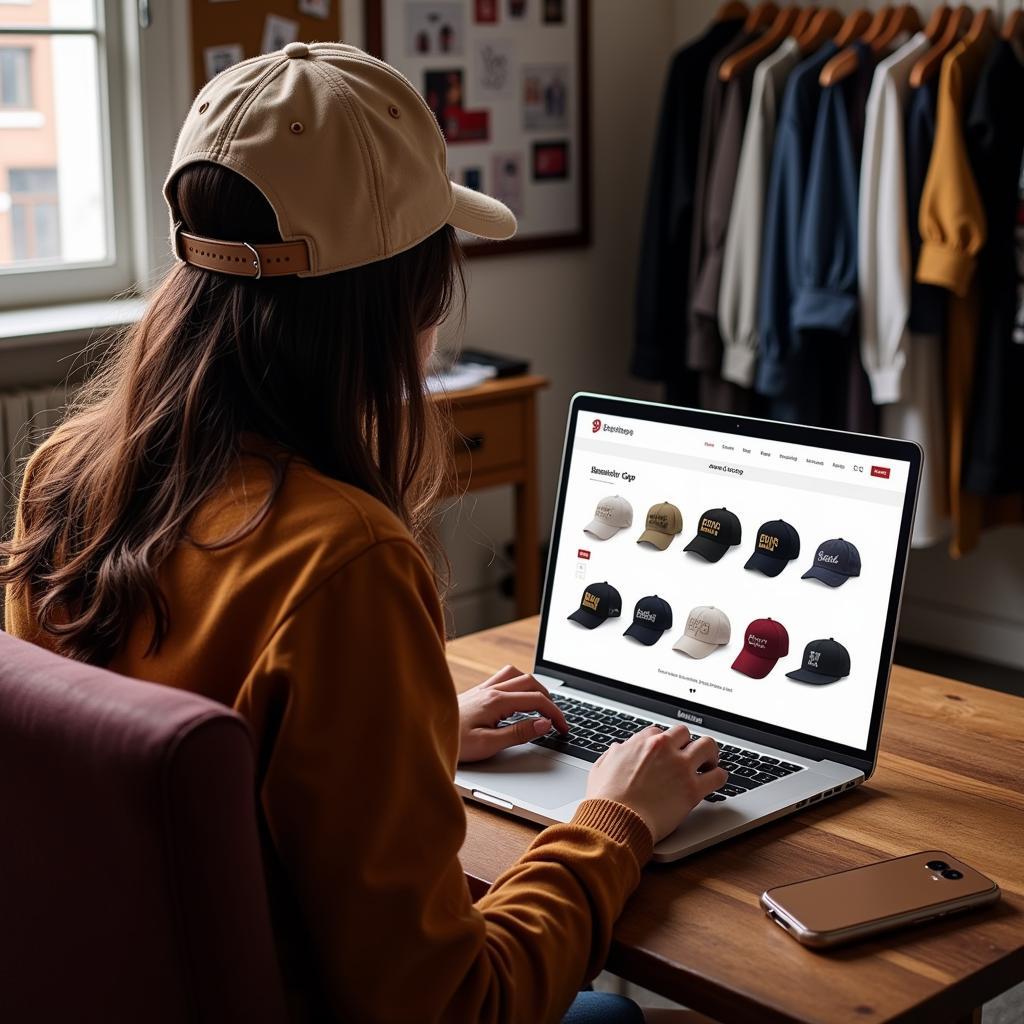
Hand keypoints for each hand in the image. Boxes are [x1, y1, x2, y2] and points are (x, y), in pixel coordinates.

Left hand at [457, 664, 568, 762]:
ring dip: (534, 687)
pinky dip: (518, 684)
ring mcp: (483, 689)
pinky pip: (503, 678)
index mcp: (496, 701)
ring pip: (517, 675)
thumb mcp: (489, 744)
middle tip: (556, 720)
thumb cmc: (453, 742)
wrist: (422, 733)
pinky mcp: (477, 692)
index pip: (537, 700)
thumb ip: (519, 732)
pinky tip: (516, 699)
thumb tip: (544, 723)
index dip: (555, 713)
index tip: (563, 728)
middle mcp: (491, 690)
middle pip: (531, 683)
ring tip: (541, 706)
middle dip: (549, 699)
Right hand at [585, 725, 727, 842]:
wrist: (616, 820)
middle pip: (685, 733)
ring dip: (709, 753)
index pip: (660, 732)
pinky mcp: (693, 789)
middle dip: (687, 743)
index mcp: (642, 742)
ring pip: (708, 746)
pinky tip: (715, 781)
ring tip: (708, 764)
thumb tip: (620, 750)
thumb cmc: (606, 799)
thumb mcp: (601, 767)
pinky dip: (719, 777)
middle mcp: (664, 748)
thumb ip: (613, 755)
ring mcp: (680, 767)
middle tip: (689, 756)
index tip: (666, 753)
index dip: (663, 744)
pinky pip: (718, 775)